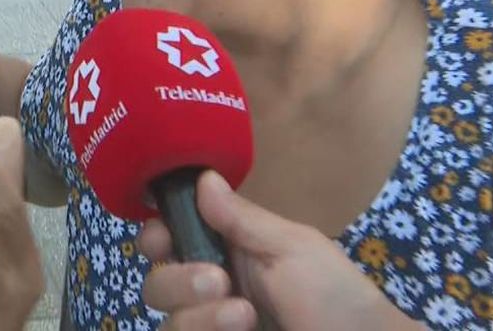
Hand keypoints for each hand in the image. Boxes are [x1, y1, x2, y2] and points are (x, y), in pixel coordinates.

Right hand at [138, 171, 421, 330]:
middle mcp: (211, 294)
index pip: (168, 240)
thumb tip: (202, 176)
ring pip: (167, 324)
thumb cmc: (335, 296)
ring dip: (197, 317)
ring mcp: (211, 327)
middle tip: (218, 281)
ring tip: (244, 318)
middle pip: (156, 285)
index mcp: (226, 255)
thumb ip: (242, 219)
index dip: (156, 236)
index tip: (163, 238)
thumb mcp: (293, 248)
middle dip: (177, 281)